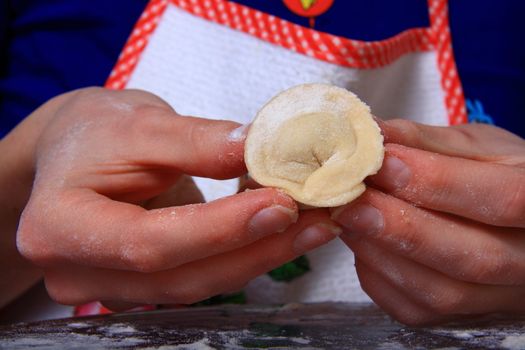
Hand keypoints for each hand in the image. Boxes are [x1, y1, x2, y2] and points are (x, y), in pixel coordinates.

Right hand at [16, 88, 340, 308]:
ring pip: (193, 287)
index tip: (280, 204)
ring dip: (257, 258)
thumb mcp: (140, 122)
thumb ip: (197, 141)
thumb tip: (261, 149)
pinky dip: (240, 258)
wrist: (74, 154)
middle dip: (253, 250)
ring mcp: (106, 288)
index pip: (147, 242)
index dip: (218, 229)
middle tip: (315, 220)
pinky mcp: (135, 287)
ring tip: (311, 227)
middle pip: (176, 277)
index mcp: (59, 226)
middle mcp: (75, 272)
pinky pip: (195, 280)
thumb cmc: (95, 131)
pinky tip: (278, 234)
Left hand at [333, 119, 524, 324]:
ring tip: (349, 217)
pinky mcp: (464, 318)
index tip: (384, 163)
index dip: (439, 182)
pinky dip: (379, 276)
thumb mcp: (476, 146)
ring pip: (441, 293)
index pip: (503, 198)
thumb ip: (425, 141)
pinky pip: (416, 309)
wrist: (511, 223)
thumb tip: (371, 131)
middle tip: (352, 202)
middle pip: (473, 258)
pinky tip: (363, 243)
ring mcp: (500, 297)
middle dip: (403, 228)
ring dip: (382, 253)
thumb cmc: (497, 175)